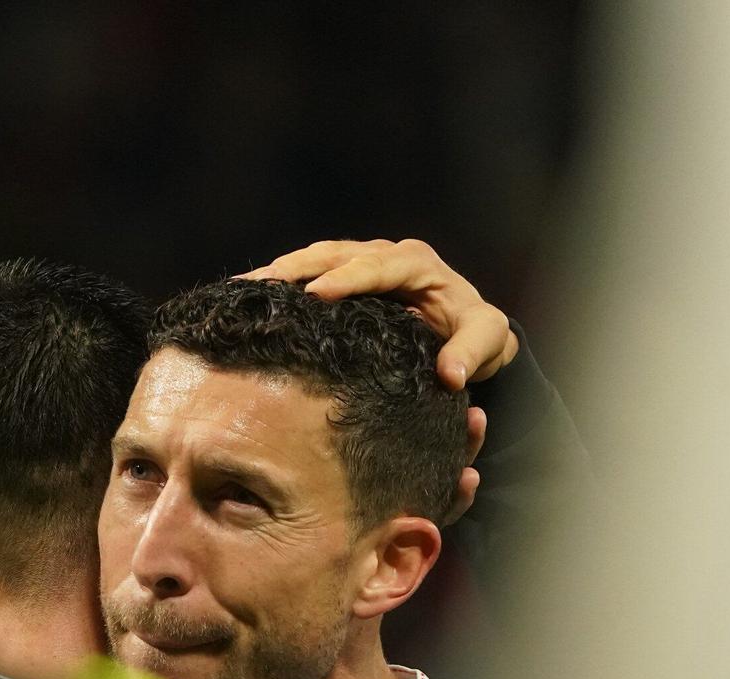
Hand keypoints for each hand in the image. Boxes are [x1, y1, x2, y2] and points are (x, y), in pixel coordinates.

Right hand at [239, 237, 517, 391]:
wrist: (468, 335)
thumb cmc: (476, 338)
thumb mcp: (488, 343)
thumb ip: (472, 353)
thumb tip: (450, 374)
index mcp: (416, 264)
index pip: (377, 266)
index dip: (347, 278)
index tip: (317, 294)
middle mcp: (385, 255)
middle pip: (333, 253)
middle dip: (296, 268)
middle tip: (258, 286)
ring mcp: (362, 263)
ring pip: (314, 258)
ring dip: (279, 273)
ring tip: (241, 291)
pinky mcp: (345, 277)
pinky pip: (308, 272)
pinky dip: (280, 283)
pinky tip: (249, 299)